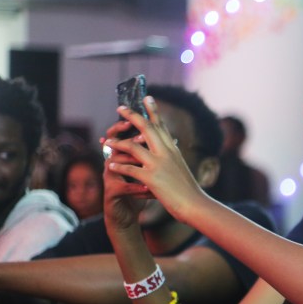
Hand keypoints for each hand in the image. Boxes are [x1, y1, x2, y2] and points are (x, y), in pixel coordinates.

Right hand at [102, 121, 151, 234]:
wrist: (128, 214)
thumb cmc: (139, 189)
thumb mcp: (150, 171)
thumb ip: (156, 156)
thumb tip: (174, 139)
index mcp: (124, 156)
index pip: (124, 136)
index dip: (131, 127)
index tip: (143, 121)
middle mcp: (114, 164)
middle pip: (114, 145)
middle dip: (125, 138)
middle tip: (137, 133)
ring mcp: (110, 178)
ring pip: (115, 164)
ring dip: (130, 162)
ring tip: (143, 160)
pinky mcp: (112, 193)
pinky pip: (122, 187)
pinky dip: (135, 187)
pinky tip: (147, 188)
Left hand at [103, 98, 208, 223]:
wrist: (196, 205)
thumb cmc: (189, 189)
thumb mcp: (182, 167)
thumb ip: (174, 154)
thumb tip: (173, 143)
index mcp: (173, 150)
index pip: (161, 125)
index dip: (153, 111)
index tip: (147, 98)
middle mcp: (166, 153)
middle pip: (146, 128)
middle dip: (132, 116)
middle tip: (120, 107)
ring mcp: (158, 165)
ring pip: (133, 147)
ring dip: (117, 143)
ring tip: (106, 142)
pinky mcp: (151, 178)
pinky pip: (130, 169)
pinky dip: (119, 166)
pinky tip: (110, 165)